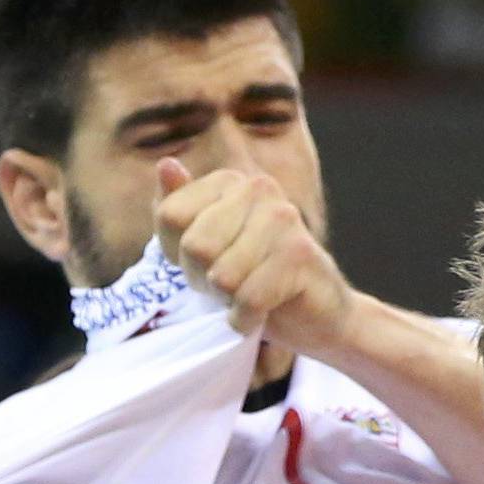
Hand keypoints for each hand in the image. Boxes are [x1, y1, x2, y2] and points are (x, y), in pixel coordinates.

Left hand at [154, 159, 352, 355]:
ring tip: (249, 295)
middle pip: (195, 245)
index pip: (169, 216)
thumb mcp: (203, 246)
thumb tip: (166, 164)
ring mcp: (283, 218)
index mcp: (230, 180)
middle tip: (229, 286)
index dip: (178, 254)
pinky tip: (260, 314)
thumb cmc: (253, 279)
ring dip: (228, 301)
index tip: (207, 263)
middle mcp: (258, 188)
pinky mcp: (300, 255)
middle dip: (204, 280)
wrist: (318, 316)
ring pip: (222, 276)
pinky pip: (249, 298)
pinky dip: (247, 319)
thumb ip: (177, 209)